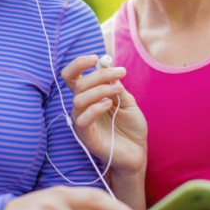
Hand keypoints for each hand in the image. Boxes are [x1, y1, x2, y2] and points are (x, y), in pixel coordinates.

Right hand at [61, 55, 146, 176]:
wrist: (137, 152)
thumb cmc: (130, 127)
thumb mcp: (127, 101)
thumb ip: (116, 86)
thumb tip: (109, 68)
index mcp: (88, 96)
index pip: (72, 76)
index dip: (79, 64)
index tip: (97, 58)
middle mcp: (81, 107)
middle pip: (77, 84)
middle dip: (99, 74)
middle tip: (120, 73)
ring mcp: (82, 122)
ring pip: (79, 99)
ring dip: (100, 90)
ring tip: (118, 91)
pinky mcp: (86, 136)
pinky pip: (82, 119)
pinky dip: (95, 107)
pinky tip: (109, 105)